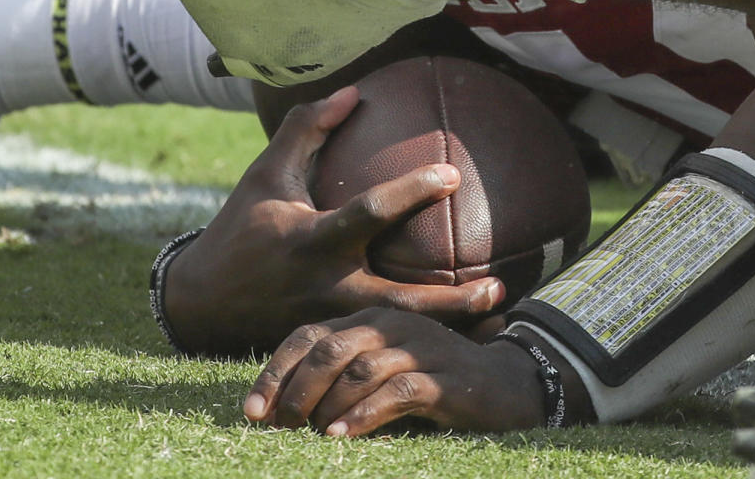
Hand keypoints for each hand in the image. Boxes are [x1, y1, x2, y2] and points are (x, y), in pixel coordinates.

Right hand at [162, 87, 503, 354]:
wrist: (199, 305)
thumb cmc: (242, 226)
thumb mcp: (267, 172)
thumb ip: (307, 128)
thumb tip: (355, 92)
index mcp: (311, 239)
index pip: (369, 213)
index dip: (411, 192)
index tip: (452, 176)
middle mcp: (326, 288)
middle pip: (399, 301)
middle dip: (450, 299)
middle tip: (498, 282)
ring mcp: (330, 325)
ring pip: (398, 336)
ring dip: (449, 332)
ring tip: (498, 316)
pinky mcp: (331, 349)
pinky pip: (382, 350)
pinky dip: (421, 348)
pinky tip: (464, 344)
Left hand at [243, 309, 543, 435]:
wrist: (504, 386)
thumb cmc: (433, 383)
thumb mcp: (382, 375)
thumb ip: (343, 381)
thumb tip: (285, 414)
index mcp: (369, 320)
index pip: (309, 335)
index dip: (275, 371)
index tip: (250, 411)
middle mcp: (390, 325)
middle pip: (329, 348)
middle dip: (295, 389)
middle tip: (278, 425)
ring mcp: (418, 347)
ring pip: (359, 368)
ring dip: (326, 404)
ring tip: (308, 433)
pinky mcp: (442, 376)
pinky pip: (396, 390)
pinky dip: (364, 415)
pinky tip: (342, 436)